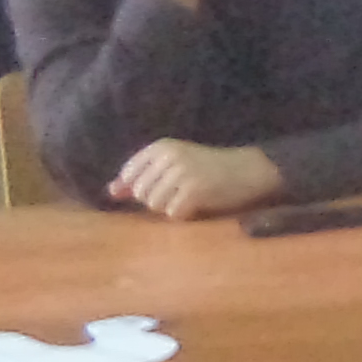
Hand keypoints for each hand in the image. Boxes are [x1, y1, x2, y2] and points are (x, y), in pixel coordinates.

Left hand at [113, 138, 285, 219]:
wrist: (251, 170)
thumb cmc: (209, 168)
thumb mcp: (173, 165)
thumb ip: (141, 176)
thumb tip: (110, 191)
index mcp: (160, 147)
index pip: (129, 175)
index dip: (141, 188)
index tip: (164, 186)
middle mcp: (169, 156)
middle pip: (140, 193)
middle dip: (157, 199)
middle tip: (181, 192)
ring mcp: (182, 172)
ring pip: (155, 205)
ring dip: (170, 208)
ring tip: (190, 198)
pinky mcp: (195, 190)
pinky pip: (174, 214)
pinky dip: (185, 215)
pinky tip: (199, 205)